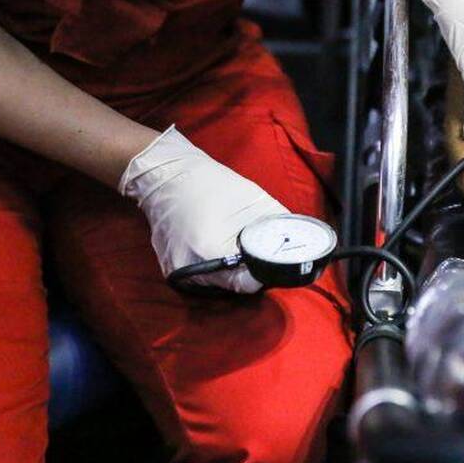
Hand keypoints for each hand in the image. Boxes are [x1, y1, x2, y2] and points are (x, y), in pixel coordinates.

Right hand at [119, 126, 289, 293]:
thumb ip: (276, 225)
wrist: (167, 176)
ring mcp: (178, 271)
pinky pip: (204, 277)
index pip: (249, 282)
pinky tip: (222, 250)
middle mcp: (191, 267)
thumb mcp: (255, 201)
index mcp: (210, 250)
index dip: (266, 273)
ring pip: (219, 285)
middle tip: (263, 257)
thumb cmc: (212, 184)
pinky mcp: (171, 270)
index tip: (275, 264)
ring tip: (242, 251)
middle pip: (235, 286)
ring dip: (234, 273)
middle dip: (252, 273)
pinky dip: (217, 268)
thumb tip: (296, 241)